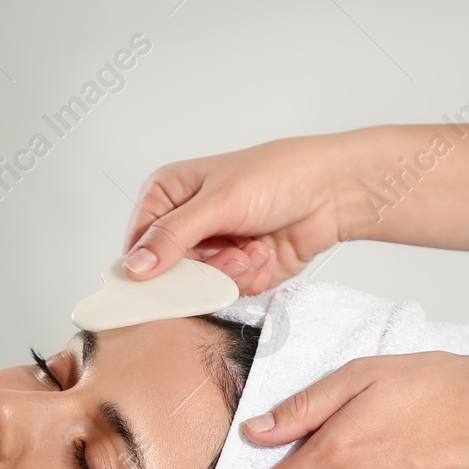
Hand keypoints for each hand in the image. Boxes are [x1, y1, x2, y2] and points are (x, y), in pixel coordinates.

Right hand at [122, 136, 351, 294]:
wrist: (333, 191)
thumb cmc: (279, 176)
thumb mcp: (218, 201)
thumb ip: (173, 236)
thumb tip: (135, 267)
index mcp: (167, 195)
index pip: (137, 244)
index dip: (148, 268)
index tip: (166, 282)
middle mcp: (185, 224)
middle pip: (168, 274)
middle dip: (203, 270)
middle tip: (230, 253)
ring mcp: (211, 249)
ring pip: (200, 288)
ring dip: (231, 274)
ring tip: (253, 248)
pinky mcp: (235, 271)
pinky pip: (228, 293)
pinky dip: (249, 279)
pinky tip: (265, 254)